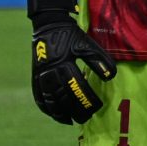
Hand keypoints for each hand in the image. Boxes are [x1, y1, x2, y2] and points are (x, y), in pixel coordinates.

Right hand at [27, 0, 116, 124]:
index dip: (87, 100)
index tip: (97, 107)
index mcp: (64, 63)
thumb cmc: (71, 35)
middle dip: (75, 110)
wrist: (48, 24)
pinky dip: (45, 106)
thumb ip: (99, 60)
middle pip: (63, 97)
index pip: (77, 88)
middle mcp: (50, 71)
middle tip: (86, 118)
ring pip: (49, 99)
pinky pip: (38, 95)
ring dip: (59, 112)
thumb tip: (111, 77)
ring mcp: (40, 75)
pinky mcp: (35, 75)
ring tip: (70, 121)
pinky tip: (53, 114)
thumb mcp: (87, 44)